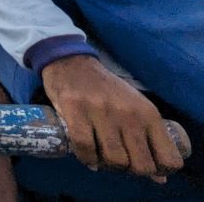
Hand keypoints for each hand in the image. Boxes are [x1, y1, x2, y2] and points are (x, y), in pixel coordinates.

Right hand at [42, 54, 183, 181]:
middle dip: (130, 170)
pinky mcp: (76, 109)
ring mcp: (102, 111)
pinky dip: (86, 158)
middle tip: (119, 162)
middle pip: (141, 165)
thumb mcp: (135, 109)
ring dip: (107, 166)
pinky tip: (87, 156)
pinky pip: (85, 148)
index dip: (159, 171)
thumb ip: (148, 140)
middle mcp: (129, 114)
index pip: (168, 158)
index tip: (145, 167)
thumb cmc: (107, 90)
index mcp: (148, 114)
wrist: (73, 63)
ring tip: (101, 157)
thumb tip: (160, 178)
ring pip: (115, 160)